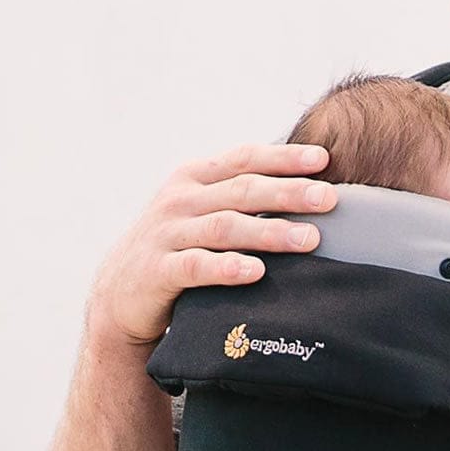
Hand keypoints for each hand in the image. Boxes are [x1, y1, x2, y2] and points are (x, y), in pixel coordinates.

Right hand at [89, 143, 335, 346]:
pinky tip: (257, 271)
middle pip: (242, 190)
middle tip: (329, 199)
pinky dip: (227, 268)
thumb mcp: (206, 212)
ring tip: (310, 239)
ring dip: (269, 232)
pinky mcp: (158, 271)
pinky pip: (196, 266)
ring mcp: (166, 234)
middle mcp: (180, 200)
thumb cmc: (181, 247)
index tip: (323, 159)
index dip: (283, 158)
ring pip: (224, 227)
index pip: (244, 159)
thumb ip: (244, 197)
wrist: (120, 293)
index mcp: (195, 178)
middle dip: (288, 193)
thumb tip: (312, 188)